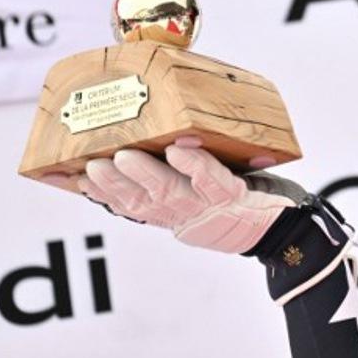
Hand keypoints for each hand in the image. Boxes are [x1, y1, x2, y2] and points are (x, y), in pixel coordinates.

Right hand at [60, 144, 305, 252]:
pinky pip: (211, 180)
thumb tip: (153, 129)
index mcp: (173, 214)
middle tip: (90, 164)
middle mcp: (185, 214)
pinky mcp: (234, 198)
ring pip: (168, 192)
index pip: (128, 206)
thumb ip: (178, 171)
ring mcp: (208, 209)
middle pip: (141, 202)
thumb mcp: (204, 191)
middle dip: (112, 184)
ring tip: (123, 155)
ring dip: (143, 173)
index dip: (98, 194)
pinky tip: (179, 150)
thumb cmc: (243, 198)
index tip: (70, 176)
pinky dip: (193, 164)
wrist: (287, 227)